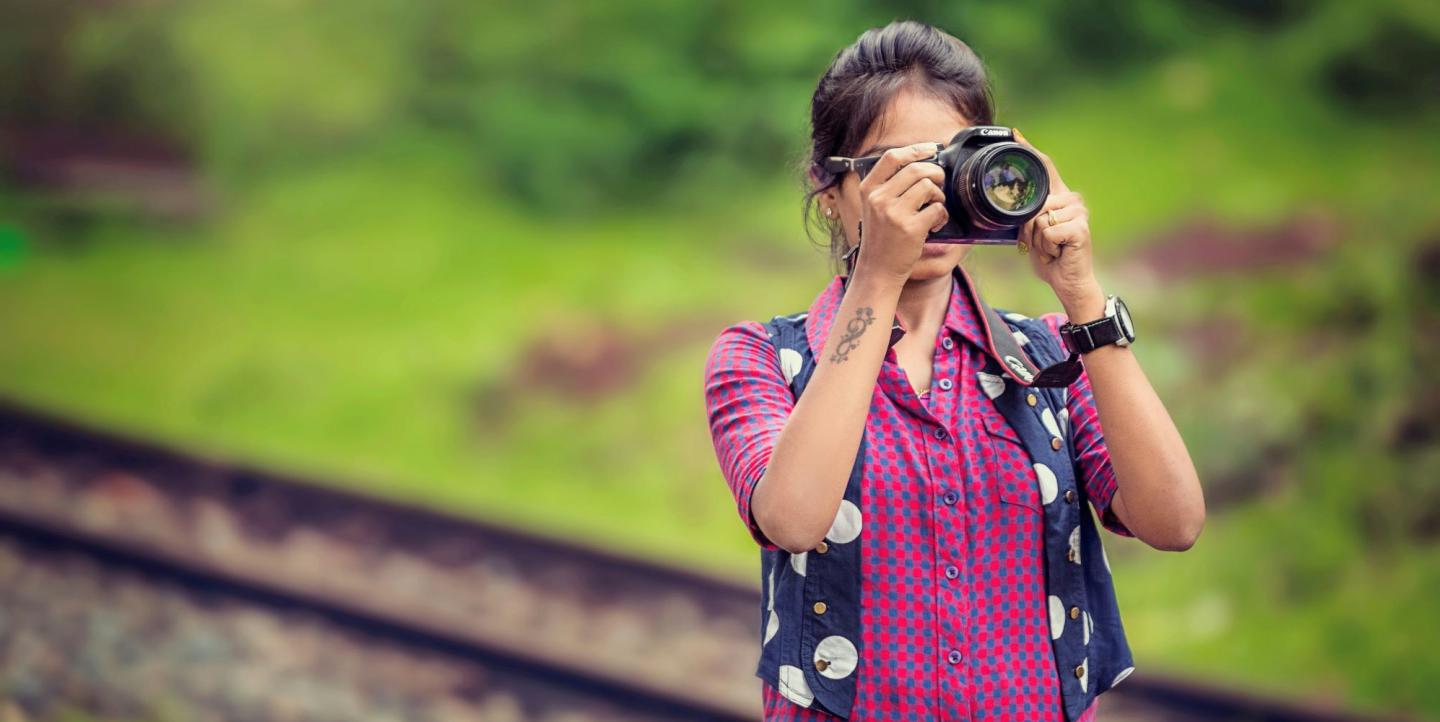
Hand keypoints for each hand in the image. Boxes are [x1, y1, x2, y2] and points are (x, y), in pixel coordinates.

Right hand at [852, 142, 949, 284]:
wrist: (877, 269)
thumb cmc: (881, 237)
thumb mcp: (874, 207)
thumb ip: (889, 185)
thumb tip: (921, 162)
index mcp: (868, 189)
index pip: (892, 157)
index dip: (914, 150)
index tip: (931, 149)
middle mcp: (878, 199)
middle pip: (916, 169)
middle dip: (935, 173)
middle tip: (939, 182)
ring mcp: (894, 214)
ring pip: (928, 187)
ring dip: (939, 195)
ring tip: (934, 207)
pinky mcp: (910, 228)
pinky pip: (937, 209)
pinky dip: (942, 215)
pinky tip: (935, 224)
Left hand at [1013, 130, 1104, 318]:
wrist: (1068, 281)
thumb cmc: (1051, 256)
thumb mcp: (1033, 232)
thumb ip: (1026, 215)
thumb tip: (1011, 205)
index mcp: (1060, 197)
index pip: (1045, 167)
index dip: (1030, 150)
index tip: (1015, 134)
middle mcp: (1072, 200)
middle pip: (1033, 203)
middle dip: (1028, 229)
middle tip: (1042, 243)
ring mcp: (1078, 213)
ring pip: (1037, 220)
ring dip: (1037, 241)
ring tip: (1050, 248)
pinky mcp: (1079, 228)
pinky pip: (1046, 232)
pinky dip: (1046, 248)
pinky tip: (1058, 252)